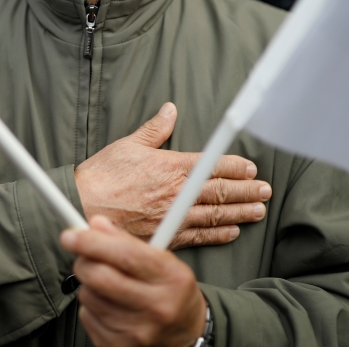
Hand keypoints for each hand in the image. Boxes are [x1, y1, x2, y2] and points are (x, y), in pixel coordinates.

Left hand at [61, 216, 207, 346]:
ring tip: (107, 285)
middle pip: (100, 277)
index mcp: (171, 278)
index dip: (91, 242)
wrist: (185, 335)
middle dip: (83, 262)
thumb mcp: (162, 261)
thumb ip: (128, 241)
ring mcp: (138, 332)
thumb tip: (96, 225)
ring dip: (89, 284)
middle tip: (85, 257)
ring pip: (88, 296)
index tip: (71, 235)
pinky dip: (91, 306)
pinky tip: (109, 305)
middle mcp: (157, 307)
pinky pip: (87, 316)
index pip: (125, 255)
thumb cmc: (171, 292)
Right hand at [74, 102, 270, 249]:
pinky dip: (218, 234)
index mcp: (172, 166)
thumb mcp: (128, 144)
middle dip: (247, 190)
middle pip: (222, 191)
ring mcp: (174, 217)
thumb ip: (154, 130)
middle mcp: (178, 193)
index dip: (237, 167)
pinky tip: (231, 232)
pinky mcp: (165, 236)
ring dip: (240, 212)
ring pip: (216, 215)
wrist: (83, 208)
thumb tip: (169, 111)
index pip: (214, 165)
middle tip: (265, 191)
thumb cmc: (101, 176)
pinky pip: (199, 236)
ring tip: (258, 211)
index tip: (251, 168)